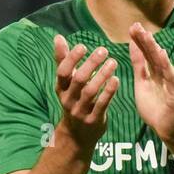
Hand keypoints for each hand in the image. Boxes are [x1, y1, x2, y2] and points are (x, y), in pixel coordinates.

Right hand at [54, 35, 118, 156]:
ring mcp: (80, 111)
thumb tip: (58, 37)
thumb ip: (63, 60)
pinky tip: (116, 80)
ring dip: (102, 75)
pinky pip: (102, 104)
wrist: (77, 135)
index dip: (71, 58)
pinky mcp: (93, 120)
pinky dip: (109, 91)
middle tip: (104, 50)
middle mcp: (68, 100)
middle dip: (91, 64)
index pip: (62, 72)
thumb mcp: (66, 83)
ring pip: (91, 91)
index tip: (83, 46)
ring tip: (113, 62)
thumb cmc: (73, 101)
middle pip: (78, 79)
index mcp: (61, 88)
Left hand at [129, 23, 173, 149]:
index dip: (139, 41)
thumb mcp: (142, 84)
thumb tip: (133, 47)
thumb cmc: (155, 109)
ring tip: (147, 35)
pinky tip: (161, 54)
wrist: (168, 129)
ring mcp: (171, 82)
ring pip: (161, 62)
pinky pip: (170, 77)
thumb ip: (139, 67)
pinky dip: (166, 65)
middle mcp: (164, 74)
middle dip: (145, 40)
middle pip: (153, 54)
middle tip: (136, 25)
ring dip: (154, 48)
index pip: (146, 54)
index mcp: (154, 72)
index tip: (132, 27)